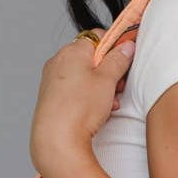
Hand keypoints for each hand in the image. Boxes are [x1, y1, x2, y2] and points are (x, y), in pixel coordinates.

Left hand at [29, 28, 135, 177]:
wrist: (57, 140)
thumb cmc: (80, 108)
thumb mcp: (107, 80)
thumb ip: (118, 59)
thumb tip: (126, 46)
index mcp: (72, 50)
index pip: (98, 37)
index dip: (114, 48)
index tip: (125, 62)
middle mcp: (58, 61)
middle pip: (91, 59)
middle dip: (108, 73)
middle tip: (118, 88)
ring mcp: (52, 80)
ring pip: (84, 77)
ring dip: (100, 89)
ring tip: (108, 105)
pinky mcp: (50, 98)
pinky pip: (74, 92)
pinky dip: (87, 99)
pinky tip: (96, 113)